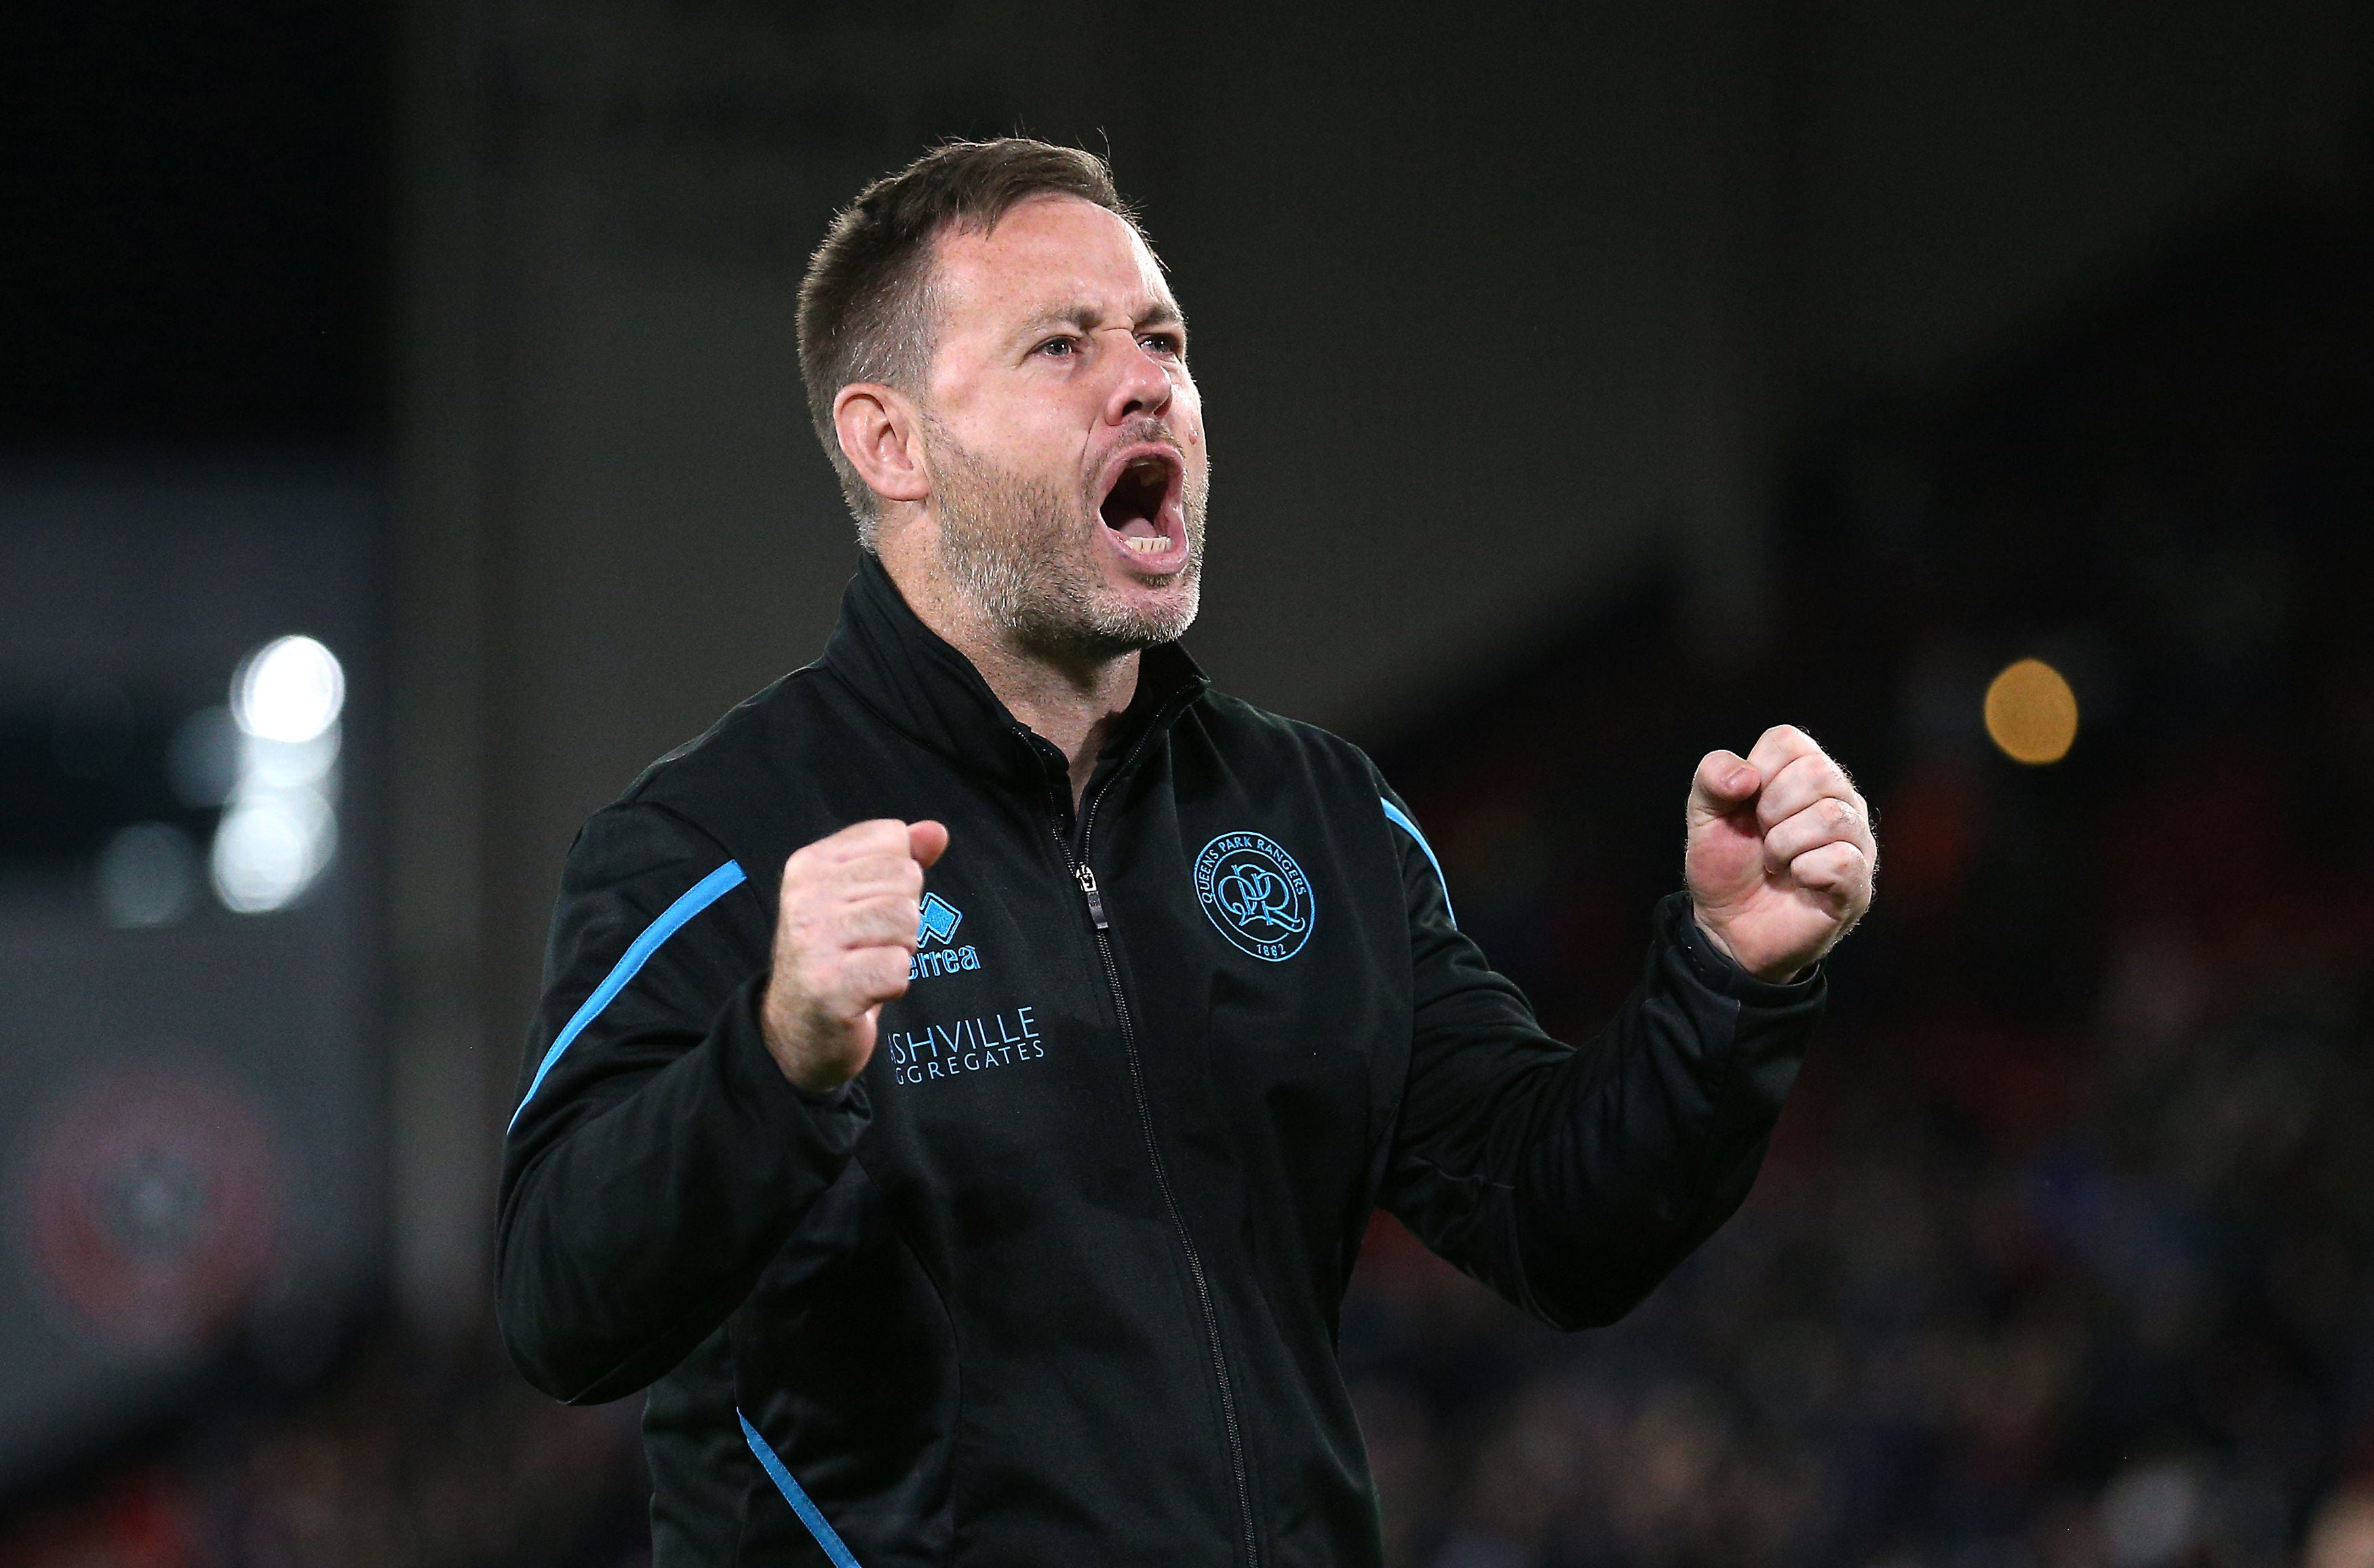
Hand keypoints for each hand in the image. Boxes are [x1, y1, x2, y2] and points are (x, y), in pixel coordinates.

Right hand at [760, 818, 948, 1091]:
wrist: (799, 1033)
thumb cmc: (840, 958)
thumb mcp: (863, 899)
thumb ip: (900, 860)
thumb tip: (937, 831)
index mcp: (810, 863)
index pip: (892, 839)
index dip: (897, 879)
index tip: (866, 910)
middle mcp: (805, 896)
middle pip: (905, 879)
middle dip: (903, 917)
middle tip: (868, 946)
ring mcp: (812, 941)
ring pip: (906, 920)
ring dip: (901, 950)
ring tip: (868, 965)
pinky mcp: (828, 986)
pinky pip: (898, 968)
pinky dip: (894, 985)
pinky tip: (867, 992)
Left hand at [1685, 726, 1873, 981]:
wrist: (1728, 929)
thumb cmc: (1726, 866)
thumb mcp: (1704, 817)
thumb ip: (1712, 779)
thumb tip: (1746, 776)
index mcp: (1803, 773)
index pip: (1789, 741)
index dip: (1757, 773)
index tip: (1747, 806)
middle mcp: (1840, 799)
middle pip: (1818, 774)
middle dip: (1771, 811)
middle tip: (1762, 840)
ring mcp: (1855, 841)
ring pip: (1833, 817)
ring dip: (1785, 845)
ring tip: (1776, 864)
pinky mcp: (1858, 883)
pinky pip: (1842, 861)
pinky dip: (1805, 872)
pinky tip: (1798, 882)